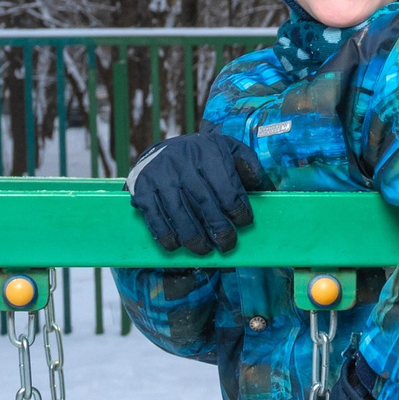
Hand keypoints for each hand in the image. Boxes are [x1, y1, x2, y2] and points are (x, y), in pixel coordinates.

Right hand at [128, 132, 266, 253]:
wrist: (163, 150)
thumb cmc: (203, 156)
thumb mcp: (229, 149)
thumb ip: (247, 163)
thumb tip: (257, 183)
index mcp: (207, 152)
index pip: (227, 186)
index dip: (238, 209)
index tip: (244, 222)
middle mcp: (182, 162)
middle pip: (204, 202)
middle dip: (218, 228)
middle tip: (227, 244)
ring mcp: (159, 175)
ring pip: (178, 212)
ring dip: (193, 237)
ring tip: (204, 250)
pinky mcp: (141, 188)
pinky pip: (154, 216)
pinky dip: (165, 234)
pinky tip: (176, 245)